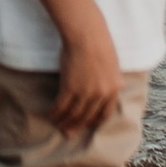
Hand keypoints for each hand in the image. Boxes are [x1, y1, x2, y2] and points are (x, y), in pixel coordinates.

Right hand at [51, 19, 121, 136]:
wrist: (87, 33)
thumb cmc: (98, 43)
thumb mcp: (111, 64)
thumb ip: (109, 79)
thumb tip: (102, 87)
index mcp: (114, 89)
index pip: (105, 114)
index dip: (94, 122)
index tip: (87, 125)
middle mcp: (102, 94)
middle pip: (88, 117)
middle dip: (76, 126)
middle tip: (68, 132)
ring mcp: (86, 92)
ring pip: (74, 114)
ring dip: (64, 122)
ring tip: (57, 125)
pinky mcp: (70, 88)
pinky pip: (61, 106)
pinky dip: (55, 113)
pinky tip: (50, 115)